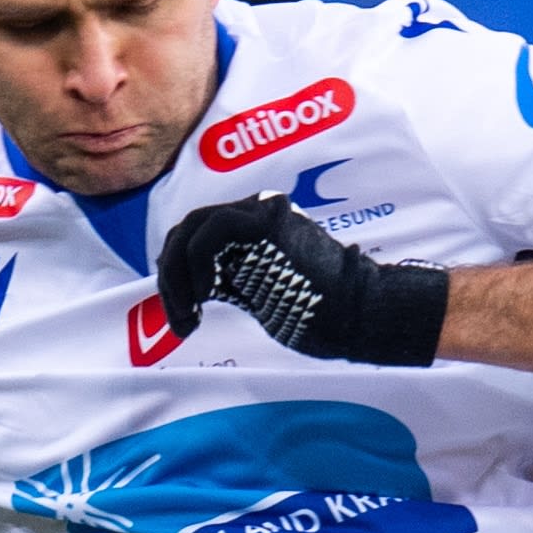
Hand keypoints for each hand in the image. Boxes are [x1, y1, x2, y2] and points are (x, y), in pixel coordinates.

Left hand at [156, 194, 447, 365]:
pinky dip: (194, 265)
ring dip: (177, 276)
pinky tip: (205, 297)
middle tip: (180, 321)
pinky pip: (207, 234)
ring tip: (188, 315)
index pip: (196, 236)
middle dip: (172, 278)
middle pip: (187, 230)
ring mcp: (261, 212)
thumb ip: (232, 280)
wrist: (360, 314)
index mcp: (256, 226)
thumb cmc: (323, 315)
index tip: (184, 316)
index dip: (177, 274)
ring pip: (191, 229)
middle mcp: (256, 211)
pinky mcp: (264, 223)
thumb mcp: (263, 294)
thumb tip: (189, 289)